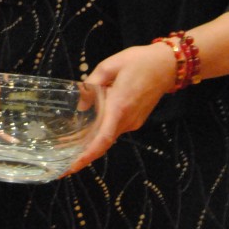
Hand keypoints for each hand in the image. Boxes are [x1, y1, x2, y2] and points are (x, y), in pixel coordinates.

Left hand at [62, 43, 176, 174]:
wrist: (167, 65)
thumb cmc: (139, 61)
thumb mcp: (109, 65)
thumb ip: (92, 84)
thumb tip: (80, 105)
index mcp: (120, 106)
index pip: (103, 138)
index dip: (87, 155)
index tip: (72, 167)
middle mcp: (128, 120)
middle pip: (103, 142)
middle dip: (83, 154)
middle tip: (61, 163)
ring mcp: (134, 122)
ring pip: (108, 136)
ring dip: (90, 143)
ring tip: (67, 146)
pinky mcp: (136, 120)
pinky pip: (115, 129)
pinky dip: (100, 133)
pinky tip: (86, 130)